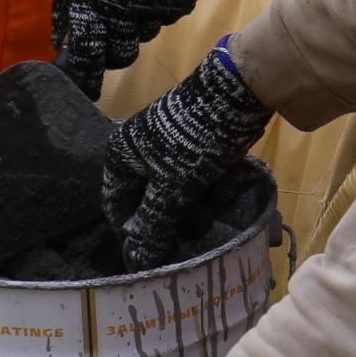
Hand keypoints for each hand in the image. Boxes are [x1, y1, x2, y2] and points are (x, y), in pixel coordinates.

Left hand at [51, 0, 211, 91]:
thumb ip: (66, 5)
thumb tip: (61, 41)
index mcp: (93, 3)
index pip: (88, 56)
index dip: (85, 74)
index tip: (84, 81)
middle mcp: (126, 11)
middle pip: (122, 55)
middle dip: (114, 47)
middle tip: (110, 26)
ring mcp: (158, 6)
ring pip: (146, 33)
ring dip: (137, 21)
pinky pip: (168, 15)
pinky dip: (160, 4)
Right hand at [104, 41, 272, 267]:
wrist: (239, 93)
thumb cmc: (194, 140)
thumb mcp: (171, 188)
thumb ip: (153, 226)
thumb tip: (137, 263)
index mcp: (123, 156)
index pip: (116, 207)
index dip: (135, 232)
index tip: (158, 249)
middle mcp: (142, 153)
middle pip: (153, 204)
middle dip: (181, 214)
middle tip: (200, 218)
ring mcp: (173, 150)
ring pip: (183, 195)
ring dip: (206, 201)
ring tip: (221, 186)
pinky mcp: (199, 148)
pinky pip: (203, 180)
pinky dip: (218, 184)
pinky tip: (233, 175)